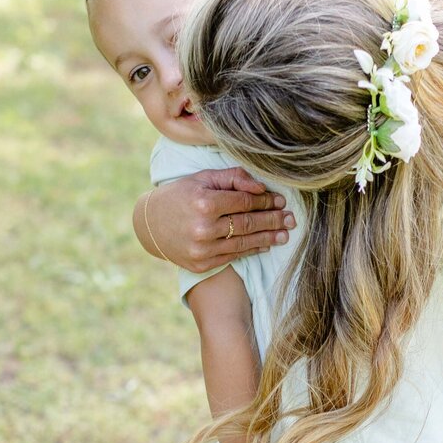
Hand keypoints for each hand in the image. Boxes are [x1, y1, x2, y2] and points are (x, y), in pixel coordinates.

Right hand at [135, 168, 294, 273]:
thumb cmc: (180, 195)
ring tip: (285, 234)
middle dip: (273, 220)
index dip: (265, 201)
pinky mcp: (202, 264)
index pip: (244, 202)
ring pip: (244, 242)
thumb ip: (233, 178)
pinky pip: (234, 255)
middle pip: (248, 223)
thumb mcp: (203, 179)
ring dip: (269, 238)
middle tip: (291, 218)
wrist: (151, 224)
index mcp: (204, 203)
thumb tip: (262, 187)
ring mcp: (202, 249)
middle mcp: (203, 228)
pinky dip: (252, 249)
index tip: (280, 200)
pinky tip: (265, 244)